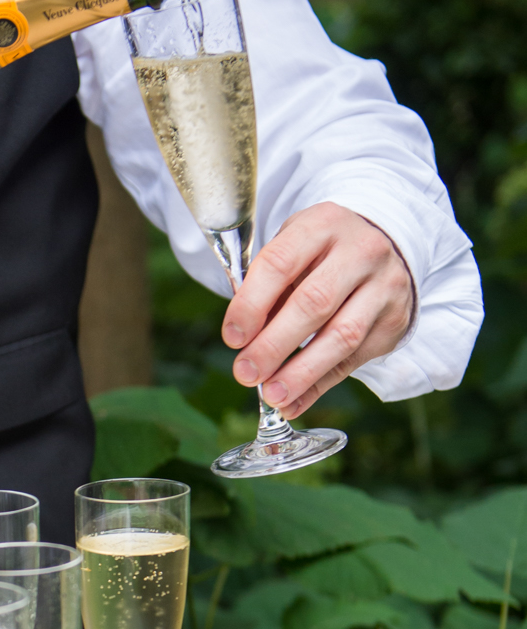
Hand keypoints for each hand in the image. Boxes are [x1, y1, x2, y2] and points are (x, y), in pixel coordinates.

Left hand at [222, 203, 414, 414]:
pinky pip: (353, 360)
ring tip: (271, 395)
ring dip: (301, 373)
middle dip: (274, 345)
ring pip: (341, 336)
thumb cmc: (323, 252)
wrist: (386, 244)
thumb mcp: (294, 249)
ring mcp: (384, 286)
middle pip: (314, 303)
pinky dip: (318, 386)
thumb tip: (243, 341)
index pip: (281, 264)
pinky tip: (292, 402)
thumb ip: (268, 288)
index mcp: (322, 226)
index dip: (252, 304)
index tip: (232, 337)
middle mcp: (360, 252)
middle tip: (245, 373)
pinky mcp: (395, 320)